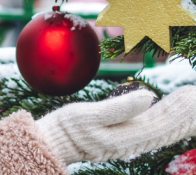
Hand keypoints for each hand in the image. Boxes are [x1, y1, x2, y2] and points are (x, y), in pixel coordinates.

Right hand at [36, 86, 195, 163]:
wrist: (53, 142)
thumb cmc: (68, 127)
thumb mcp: (91, 115)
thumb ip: (120, 107)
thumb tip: (149, 97)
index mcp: (128, 137)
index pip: (164, 123)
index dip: (179, 109)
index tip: (190, 92)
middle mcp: (133, 142)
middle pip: (165, 127)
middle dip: (181, 112)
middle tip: (192, 94)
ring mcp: (128, 141)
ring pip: (159, 128)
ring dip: (174, 115)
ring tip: (185, 100)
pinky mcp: (121, 137)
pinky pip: (149, 127)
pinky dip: (161, 117)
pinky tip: (163, 110)